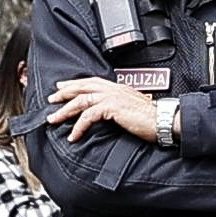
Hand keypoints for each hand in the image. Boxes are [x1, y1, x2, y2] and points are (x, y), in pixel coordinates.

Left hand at [42, 73, 163, 143]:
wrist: (164, 121)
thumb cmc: (151, 118)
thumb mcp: (131, 108)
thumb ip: (117, 106)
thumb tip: (105, 113)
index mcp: (118, 87)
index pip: (91, 81)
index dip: (74, 83)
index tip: (61, 87)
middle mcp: (114, 89)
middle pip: (82, 87)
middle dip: (64, 93)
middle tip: (51, 100)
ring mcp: (113, 97)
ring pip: (81, 100)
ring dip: (65, 110)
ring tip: (54, 119)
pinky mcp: (113, 108)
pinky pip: (89, 115)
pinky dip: (78, 126)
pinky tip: (73, 135)